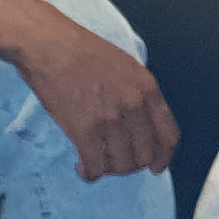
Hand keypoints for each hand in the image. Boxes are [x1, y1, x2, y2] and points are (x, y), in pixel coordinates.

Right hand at [0, 0, 176, 178]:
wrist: (49, 44)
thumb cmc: (82, 51)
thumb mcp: (125, 66)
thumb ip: (138, 95)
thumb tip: (142, 126)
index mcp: (147, 88)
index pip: (169, 135)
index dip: (163, 158)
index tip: (156, 167)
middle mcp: (134, 105)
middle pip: (144, 155)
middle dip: (130, 166)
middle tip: (115, 162)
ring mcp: (110, 118)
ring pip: (121, 165)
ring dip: (109, 169)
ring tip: (97, 162)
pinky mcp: (84, 129)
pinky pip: (96, 166)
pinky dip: (90, 173)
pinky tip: (82, 167)